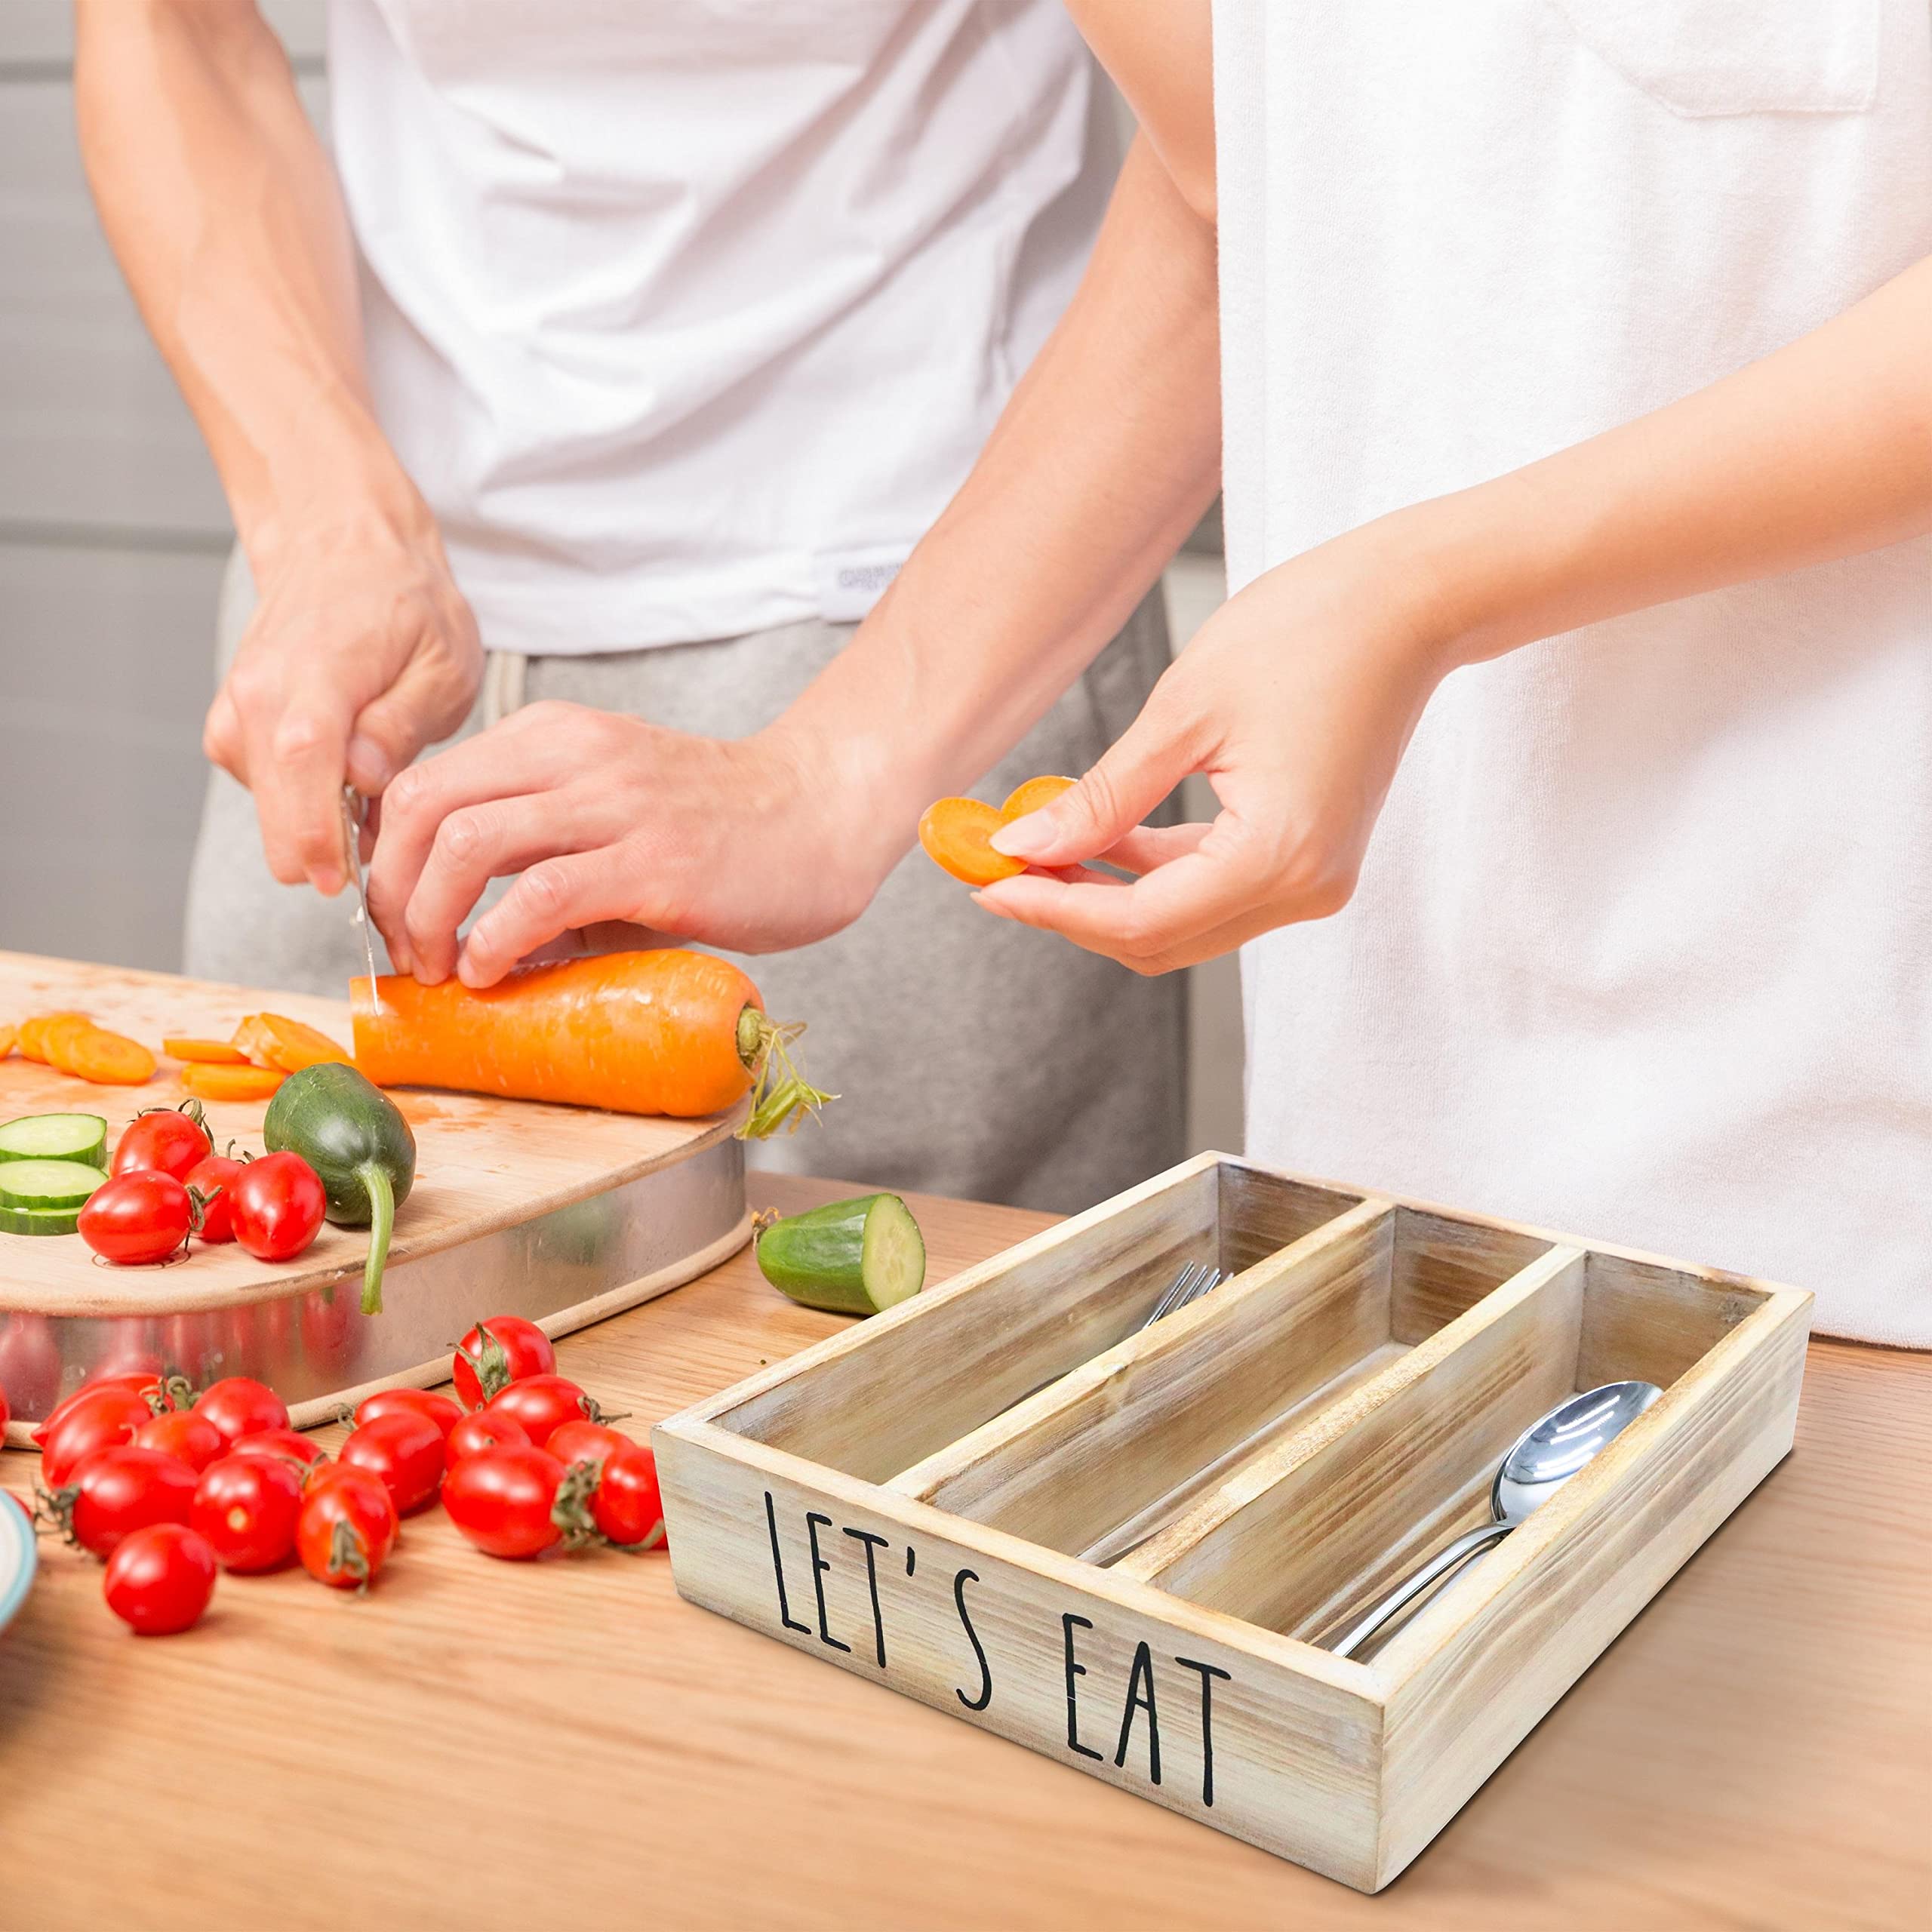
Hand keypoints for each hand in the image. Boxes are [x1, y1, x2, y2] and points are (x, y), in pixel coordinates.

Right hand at [204, 506, 481, 891]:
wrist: (343, 549)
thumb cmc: (405, 605)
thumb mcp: (443, 663)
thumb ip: (402, 725)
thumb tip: (365, 780)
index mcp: (313, 676)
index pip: (302, 767)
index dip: (319, 836)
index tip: (343, 883)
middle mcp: (257, 696)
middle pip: (274, 809)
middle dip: (327, 849)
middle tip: (392, 849)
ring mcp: (238, 713)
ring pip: (271, 811)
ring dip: (322, 822)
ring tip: (380, 789)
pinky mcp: (234, 729)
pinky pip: (268, 791)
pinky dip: (307, 800)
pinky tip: (349, 772)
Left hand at [366, 701, 909, 986]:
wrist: (822, 815)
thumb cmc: (719, 827)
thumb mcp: (612, 815)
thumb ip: (540, 855)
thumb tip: (472, 937)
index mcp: (554, 737)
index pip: (423, 782)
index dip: (387, 858)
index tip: (398, 917)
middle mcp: (574, 755)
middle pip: (425, 807)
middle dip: (392, 891)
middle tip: (410, 952)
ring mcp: (615, 804)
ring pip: (468, 843)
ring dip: (432, 919)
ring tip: (447, 967)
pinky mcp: (653, 860)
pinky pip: (541, 894)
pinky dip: (497, 940)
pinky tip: (497, 970)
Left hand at [976, 512, 1461, 971]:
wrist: (1409, 603)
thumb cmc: (1309, 631)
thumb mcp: (1184, 714)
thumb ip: (1102, 798)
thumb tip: (1024, 848)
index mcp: (1278, 857)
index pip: (1140, 921)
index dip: (1055, 911)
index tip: (987, 884)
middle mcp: (1305, 889)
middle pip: (1160, 941)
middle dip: (1075, 912)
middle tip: (1001, 869)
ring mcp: (1315, 882)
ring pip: (1184, 925)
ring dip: (1110, 896)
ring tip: (1041, 848)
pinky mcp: (1312, 861)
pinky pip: (1215, 892)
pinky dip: (1156, 874)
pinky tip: (1103, 836)